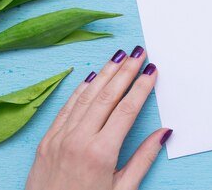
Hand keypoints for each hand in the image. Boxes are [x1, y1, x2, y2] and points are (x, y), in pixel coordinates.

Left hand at [26, 47, 170, 189]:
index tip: (152, 70)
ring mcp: (59, 138)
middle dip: (125, 71)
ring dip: (104, 73)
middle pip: (107, 96)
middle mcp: (78, 140)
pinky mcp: (46, 141)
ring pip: (86, 97)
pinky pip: (66, 108)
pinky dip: (80, 90)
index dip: (141, 87)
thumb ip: (144, 159)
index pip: (127, 109)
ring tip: (119, 55)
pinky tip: (91, 76)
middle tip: (139, 52)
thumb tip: (164, 133)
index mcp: (101, 152)